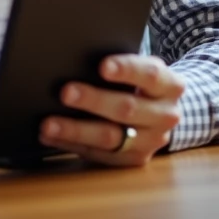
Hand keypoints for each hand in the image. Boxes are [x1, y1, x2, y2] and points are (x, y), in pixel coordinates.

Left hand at [39, 54, 184, 166]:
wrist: (162, 112)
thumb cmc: (140, 83)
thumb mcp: (140, 69)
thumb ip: (121, 66)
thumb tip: (77, 59)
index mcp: (170, 86)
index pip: (150, 75)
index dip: (126, 69)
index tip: (102, 66)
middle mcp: (165, 115)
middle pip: (127, 108)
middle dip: (93, 100)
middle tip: (65, 92)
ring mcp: (152, 141)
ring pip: (111, 137)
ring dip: (76, 130)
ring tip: (48, 124)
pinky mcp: (135, 158)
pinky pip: (100, 154)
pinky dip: (71, 144)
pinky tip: (50, 136)